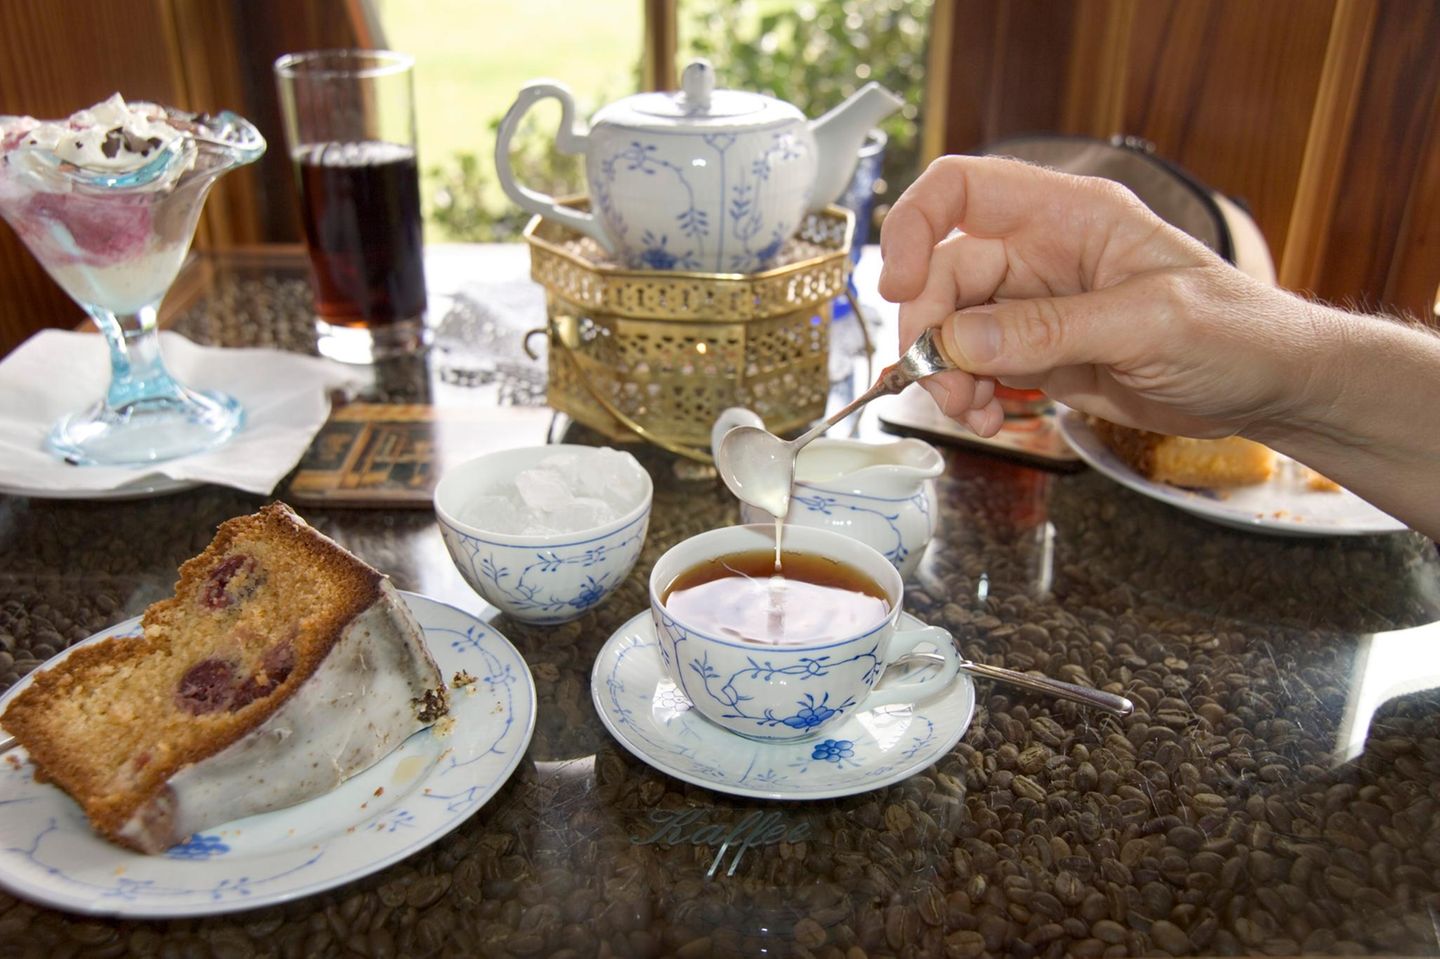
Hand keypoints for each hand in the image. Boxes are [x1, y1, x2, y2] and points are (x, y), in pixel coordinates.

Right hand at [877, 154, 1329, 441]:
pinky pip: (978, 367)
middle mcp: (1043, 252)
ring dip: (947, 374)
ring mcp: (1037, 304)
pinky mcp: (1041, 352)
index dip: (914, 228)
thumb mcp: (1147, 325)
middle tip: (944, 388)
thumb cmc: (1236, 333)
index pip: (961, 191)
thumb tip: (959, 341)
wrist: (1271, 388)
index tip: (898, 287)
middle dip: (932, 333)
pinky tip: (990, 418)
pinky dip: (970, 395)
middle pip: (944, 274)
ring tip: (974, 414)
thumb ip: (1048, 330)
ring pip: (954, 327)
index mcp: (1070, 216)